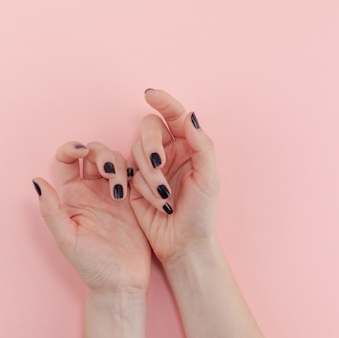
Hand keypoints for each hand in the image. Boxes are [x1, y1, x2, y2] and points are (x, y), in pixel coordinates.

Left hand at [33, 141, 150, 291]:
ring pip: (115, 160)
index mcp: (71, 196)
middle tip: (109, 171)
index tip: (81, 152)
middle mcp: (91, 190)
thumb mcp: (67, 239)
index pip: (67, 160)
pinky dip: (136, 172)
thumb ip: (51, 210)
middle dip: (101, 154)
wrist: (121, 282)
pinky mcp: (134, 199)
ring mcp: (114, 193)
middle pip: (93, 154)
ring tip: (120, 190)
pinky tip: (134, 187)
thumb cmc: (91, 265)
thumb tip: (36, 181)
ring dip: (118, 164)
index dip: (72, 148)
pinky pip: (135, 174)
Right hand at [129, 89, 219, 264]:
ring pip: (137, 150)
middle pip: (149, 129)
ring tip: (164, 197)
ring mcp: (149, 166)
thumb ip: (201, 144)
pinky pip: (129, 171)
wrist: (184, 244)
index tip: (150, 94)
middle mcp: (168, 152)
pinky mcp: (134, 182)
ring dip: (149, 174)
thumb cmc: (201, 213)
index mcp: (189, 147)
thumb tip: (190, 115)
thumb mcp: (209, 178)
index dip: (163, 102)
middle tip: (158, 164)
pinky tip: (157, 203)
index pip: (175, 116)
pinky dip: (142, 186)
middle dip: (151, 145)